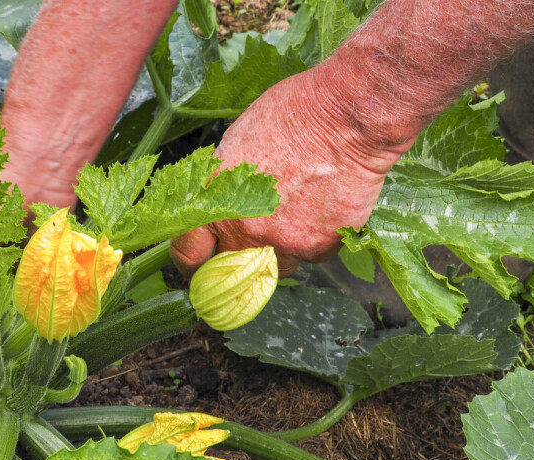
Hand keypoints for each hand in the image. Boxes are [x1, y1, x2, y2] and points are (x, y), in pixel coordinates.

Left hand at [171, 62, 414, 277]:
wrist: (345, 119)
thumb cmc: (292, 116)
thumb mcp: (236, 144)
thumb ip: (224, 185)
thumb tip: (221, 202)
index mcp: (215, 201)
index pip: (188, 254)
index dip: (194, 259)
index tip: (201, 258)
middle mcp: (243, 229)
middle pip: (230, 269)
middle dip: (238, 257)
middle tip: (256, 233)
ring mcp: (281, 243)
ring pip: (274, 267)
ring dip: (280, 249)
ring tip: (297, 210)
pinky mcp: (317, 248)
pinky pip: (311, 255)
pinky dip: (316, 238)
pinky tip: (324, 205)